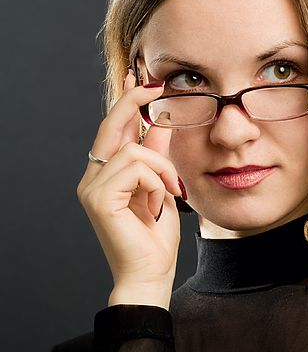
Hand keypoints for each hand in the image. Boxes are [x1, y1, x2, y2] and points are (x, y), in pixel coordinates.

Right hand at [76, 70, 182, 307]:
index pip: (114, 130)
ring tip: (172, 191)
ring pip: (133, 150)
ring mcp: (92, 188)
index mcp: (107, 175)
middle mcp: (93, 178)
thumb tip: (162, 118)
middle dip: (132, 101)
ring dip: (162, 167)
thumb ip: (159, 153)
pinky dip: (156, 181)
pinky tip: (160, 202)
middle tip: (154, 84)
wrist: (152, 273)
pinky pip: (136, 168)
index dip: (127, 102)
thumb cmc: (156, 235)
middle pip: (111, 127)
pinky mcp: (98, 199)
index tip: (143, 79)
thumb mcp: (162, 184)